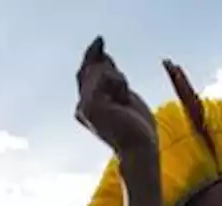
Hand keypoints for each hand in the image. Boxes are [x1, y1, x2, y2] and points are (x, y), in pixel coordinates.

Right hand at [75, 36, 156, 155]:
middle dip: (104, 64)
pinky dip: (119, 83)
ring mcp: (84, 106)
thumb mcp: (124, 96)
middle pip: (88, 69)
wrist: (141, 148)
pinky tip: (124, 99)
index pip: (85, 74)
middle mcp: (81, 108)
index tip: (100, 41)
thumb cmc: (138, 128)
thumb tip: (104, 58)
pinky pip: (105, 76)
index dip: (92, 56)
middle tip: (120, 81)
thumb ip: (111, 80)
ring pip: (99, 70)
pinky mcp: (91, 104)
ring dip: (118, 79)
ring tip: (125, 100)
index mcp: (87, 108)